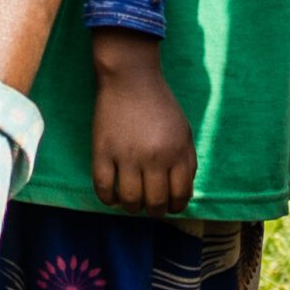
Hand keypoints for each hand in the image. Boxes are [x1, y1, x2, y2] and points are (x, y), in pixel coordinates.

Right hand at [91, 30, 197, 213]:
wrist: (131, 79)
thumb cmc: (160, 106)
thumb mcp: (184, 132)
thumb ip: (188, 163)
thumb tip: (183, 195)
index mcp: (176, 152)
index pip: (180, 196)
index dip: (175, 206)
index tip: (169, 204)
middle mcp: (153, 158)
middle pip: (155, 203)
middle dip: (154, 210)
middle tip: (150, 205)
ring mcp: (125, 156)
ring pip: (130, 201)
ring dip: (132, 207)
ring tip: (132, 201)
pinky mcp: (102, 152)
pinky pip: (103, 189)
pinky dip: (108, 199)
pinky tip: (113, 196)